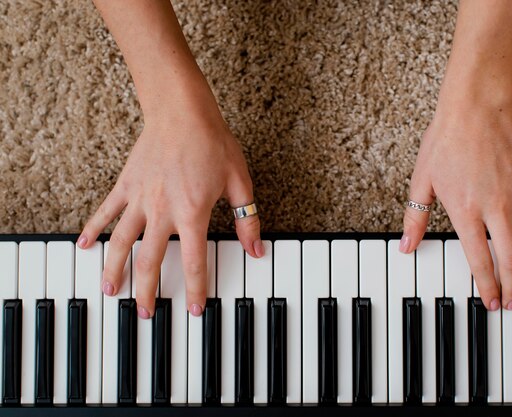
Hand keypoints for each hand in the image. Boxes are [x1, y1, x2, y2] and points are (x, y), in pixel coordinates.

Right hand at [77, 86, 261, 318]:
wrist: (182, 111)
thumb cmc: (212, 143)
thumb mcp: (239, 182)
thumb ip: (247, 220)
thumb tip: (257, 250)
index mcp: (193, 213)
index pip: (194, 262)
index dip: (196, 290)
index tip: (196, 311)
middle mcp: (162, 211)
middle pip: (150, 261)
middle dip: (147, 291)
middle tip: (145, 314)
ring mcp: (140, 199)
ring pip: (122, 242)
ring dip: (114, 269)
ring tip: (109, 291)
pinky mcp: (126, 184)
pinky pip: (105, 211)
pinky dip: (93, 229)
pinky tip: (83, 245)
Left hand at [401, 102, 511, 310]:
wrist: (471, 105)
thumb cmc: (443, 141)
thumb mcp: (421, 181)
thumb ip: (416, 218)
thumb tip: (406, 246)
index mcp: (466, 211)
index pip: (478, 260)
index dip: (486, 286)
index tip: (492, 302)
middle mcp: (495, 206)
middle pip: (509, 256)